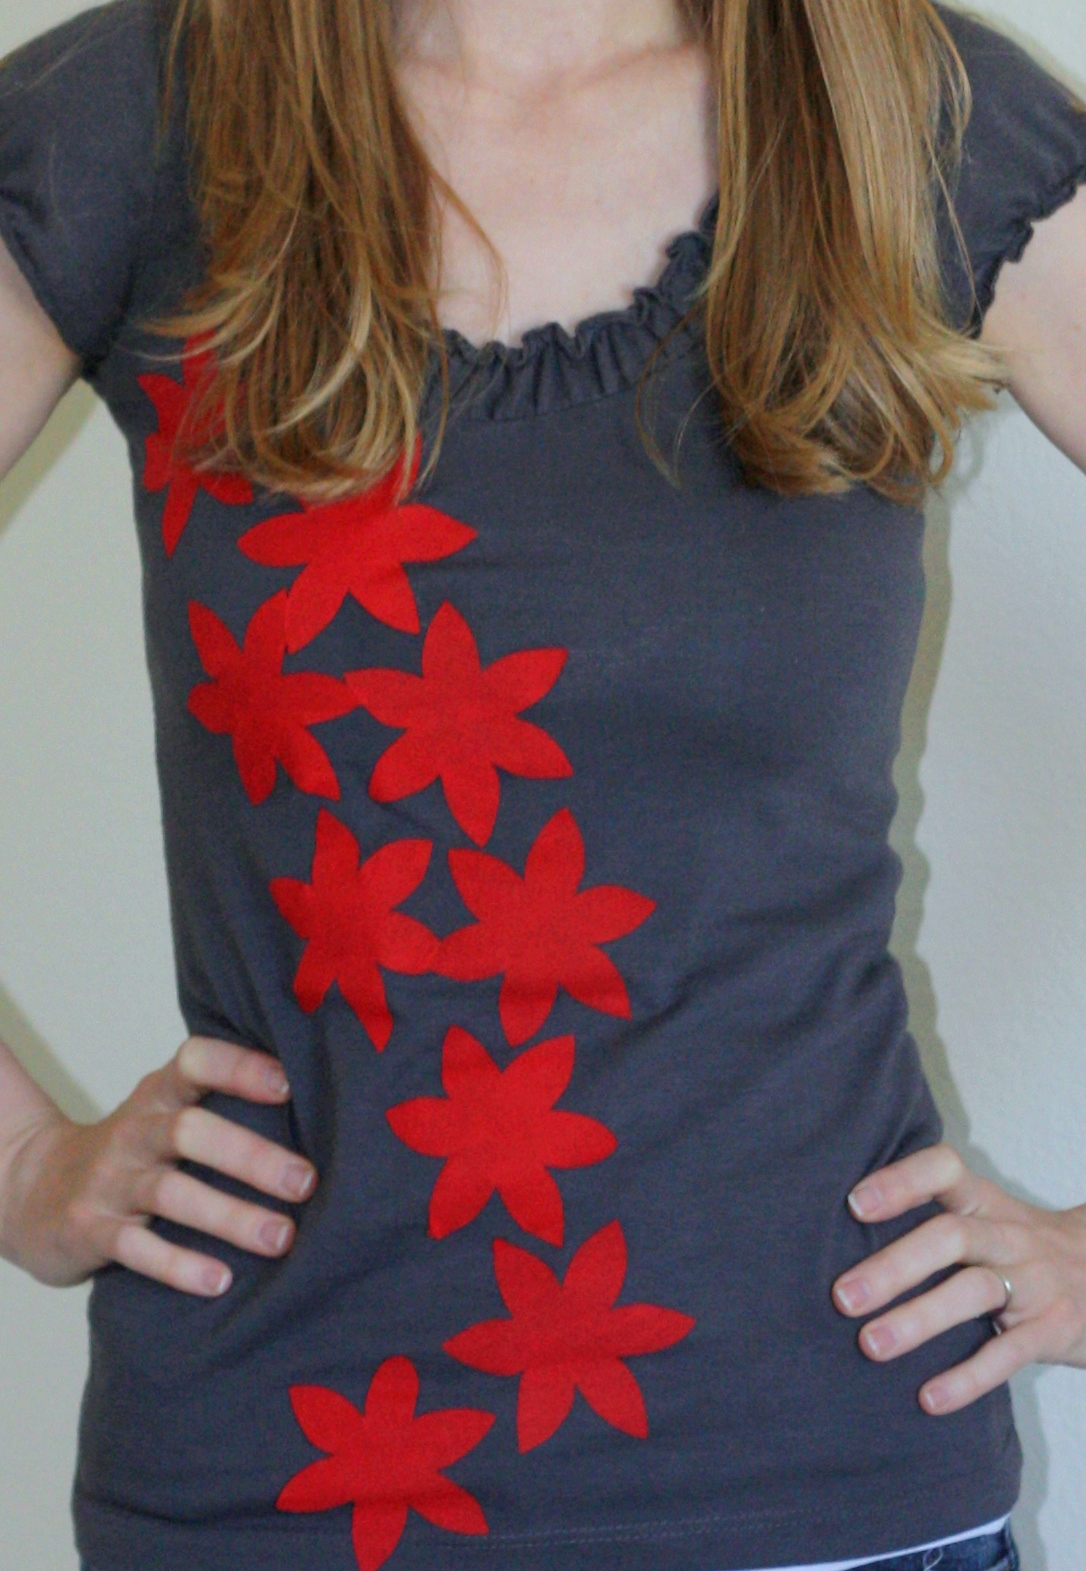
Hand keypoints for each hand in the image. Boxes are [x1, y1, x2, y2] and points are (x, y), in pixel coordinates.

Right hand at [0, 1035, 317, 1297]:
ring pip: (171, 1195)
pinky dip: (179, 1266)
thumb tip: (328, 1112)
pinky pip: (136, 1249)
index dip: (239, 1067)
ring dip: (230, 1216)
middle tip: (307, 1182)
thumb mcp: (164, 1114)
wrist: (31, 1190)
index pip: (195, 1061)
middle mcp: (135, 1131)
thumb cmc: (132, 1151)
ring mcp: (110, 1182)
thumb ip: (222, 1105)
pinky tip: (220, 1281)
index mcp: (159, 1095)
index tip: (288, 1084)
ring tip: (281, 1238)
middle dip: (251, 1157)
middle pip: (190, 1132)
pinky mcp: (91, 1231)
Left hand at [833, 1144, 1085, 1414]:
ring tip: (870, 1346)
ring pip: (974, 1291)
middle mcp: (1008, 1233)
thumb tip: (829, 1233)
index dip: (901, 1181)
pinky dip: (967, 1378)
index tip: (853, 1204)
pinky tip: (928, 1399)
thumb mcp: (986, 1217)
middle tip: (842, 1297)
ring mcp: (1034, 1280)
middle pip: (951, 1236)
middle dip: (894, 1265)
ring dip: (919, 1319)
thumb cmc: (1017, 1247)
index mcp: (984, 1201)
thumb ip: (929, 1216)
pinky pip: (1008, 1354)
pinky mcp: (1052, 1330)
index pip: (945, 1169)